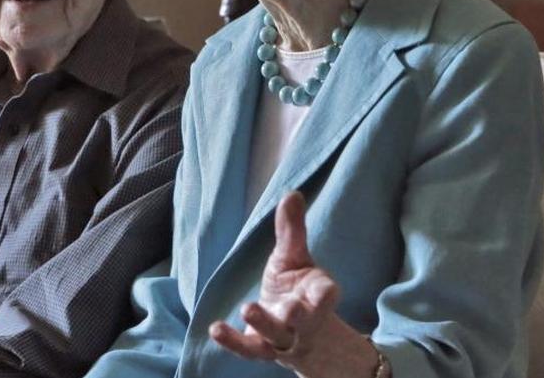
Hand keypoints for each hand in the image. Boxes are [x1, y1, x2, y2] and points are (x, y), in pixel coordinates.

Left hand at [209, 192, 379, 377]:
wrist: (302, 334)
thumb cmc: (299, 288)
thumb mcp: (295, 257)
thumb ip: (292, 230)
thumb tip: (291, 194)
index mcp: (318, 296)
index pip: (327, 296)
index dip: (326, 295)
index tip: (328, 290)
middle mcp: (304, 321)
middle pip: (303, 321)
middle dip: (299, 316)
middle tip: (292, 307)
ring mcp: (283, 338)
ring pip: (276, 335)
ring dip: (264, 324)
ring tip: (248, 308)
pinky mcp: (261, 349)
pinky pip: (248, 349)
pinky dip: (232, 342)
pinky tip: (215, 330)